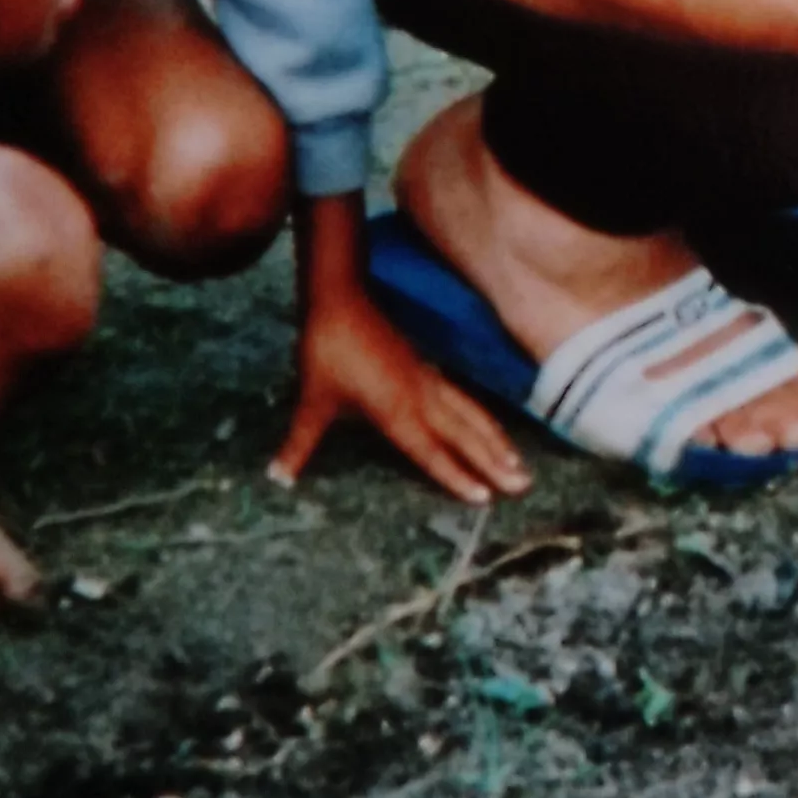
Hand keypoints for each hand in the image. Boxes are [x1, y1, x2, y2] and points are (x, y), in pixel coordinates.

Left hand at [277, 240, 530, 503]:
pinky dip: (482, 418)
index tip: (485, 498)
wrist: (341, 300)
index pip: (431, 451)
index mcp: (395, 411)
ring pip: (471, 416)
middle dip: (494, 461)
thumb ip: (300, 443)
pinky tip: (490, 427)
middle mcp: (420, 399)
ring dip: (495, 440)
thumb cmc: (327, 351)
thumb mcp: (312, 400)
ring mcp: (428, 382)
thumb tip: (276, 478)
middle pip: (464, 435)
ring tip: (518, 463)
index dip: (457, 476)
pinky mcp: (427, 369)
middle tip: (522, 485)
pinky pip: (463, 400)